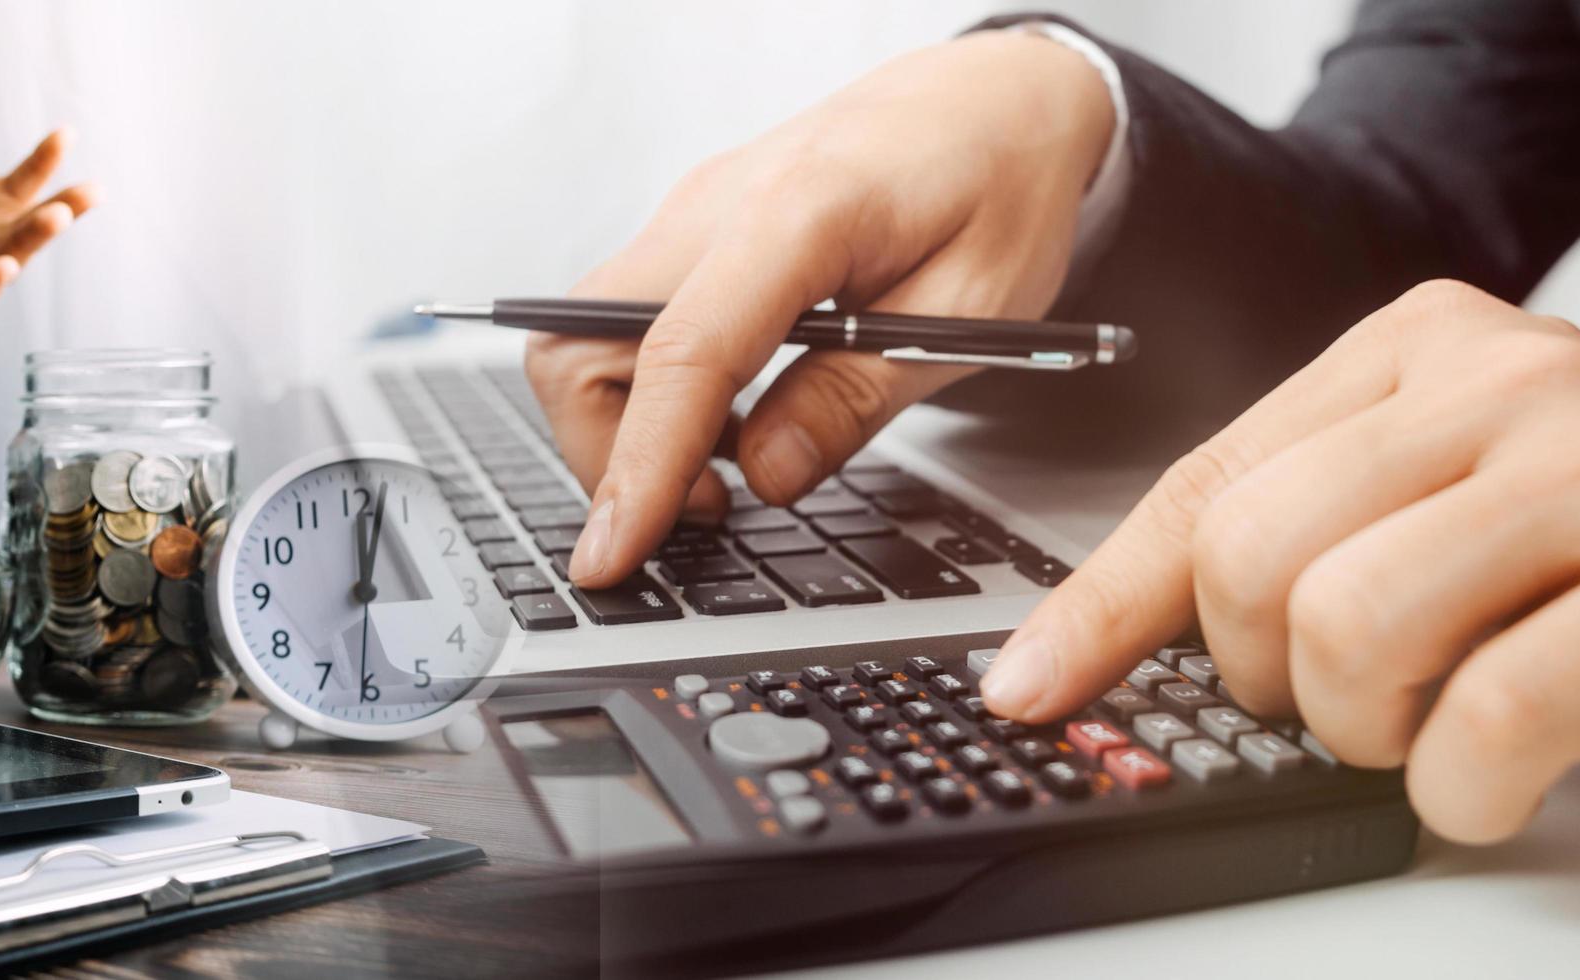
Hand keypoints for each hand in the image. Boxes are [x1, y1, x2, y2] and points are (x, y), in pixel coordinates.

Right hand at [528, 32, 1112, 586]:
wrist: (996, 94)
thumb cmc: (1001, 182)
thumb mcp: (976, 312)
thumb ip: (861, 396)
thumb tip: (765, 476)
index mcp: (800, 211)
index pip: (681, 351)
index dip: (637, 466)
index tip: (612, 554)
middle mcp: (718, 202)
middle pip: (579, 339)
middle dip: (608, 451)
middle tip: (705, 510)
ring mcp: (693, 211)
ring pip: (585, 333)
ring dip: (630, 423)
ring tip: (729, 466)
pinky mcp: (692, 229)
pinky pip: (627, 319)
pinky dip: (655, 388)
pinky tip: (735, 416)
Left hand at [978, 280, 1579, 842]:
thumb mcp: (1455, 481)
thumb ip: (1308, 524)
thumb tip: (1115, 638)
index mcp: (1422, 350)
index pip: (1208, 482)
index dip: (1102, 606)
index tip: (1031, 686)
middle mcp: (1506, 387)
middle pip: (1258, 561)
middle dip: (1268, 677)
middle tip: (1345, 705)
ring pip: (1353, 629)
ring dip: (1367, 731)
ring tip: (1434, 730)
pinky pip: (1494, 713)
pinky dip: (1464, 785)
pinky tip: (1496, 776)